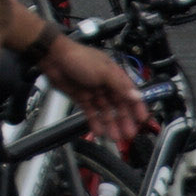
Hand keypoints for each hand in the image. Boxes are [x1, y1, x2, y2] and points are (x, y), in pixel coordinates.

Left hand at [44, 34, 148, 150]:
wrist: (54, 58)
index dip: (137, 107)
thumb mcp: (103, 71)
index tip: (142, 120)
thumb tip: (136, 96)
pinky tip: (99, 131)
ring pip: (105, 111)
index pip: (130, 93)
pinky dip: (95, 121)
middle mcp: (106, 84)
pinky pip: (90, 112)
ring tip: (115, 137)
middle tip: (128, 134)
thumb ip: (120, 85)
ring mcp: (93, 91)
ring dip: (111, 124)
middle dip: (124, 120)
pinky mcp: (81, 97)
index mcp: (114, 75)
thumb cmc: (79, 58)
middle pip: (118, 105)